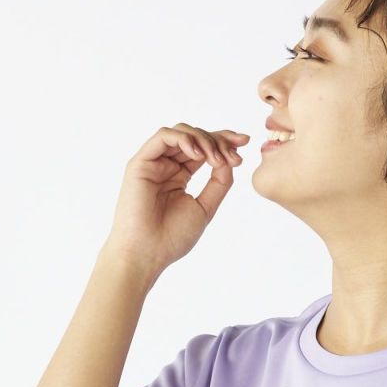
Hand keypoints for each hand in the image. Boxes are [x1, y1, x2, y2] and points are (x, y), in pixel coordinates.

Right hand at [103, 122, 249, 277]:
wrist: (147, 253)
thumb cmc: (172, 237)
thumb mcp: (205, 207)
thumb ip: (219, 183)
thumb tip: (230, 159)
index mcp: (180, 176)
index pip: (203, 149)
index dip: (224, 142)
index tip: (245, 143)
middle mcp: (166, 166)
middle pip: (195, 137)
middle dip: (219, 139)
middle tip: (236, 150)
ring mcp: (153, 163)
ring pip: (181, 132)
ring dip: (204, 140)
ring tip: (216, 159)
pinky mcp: (141, 162)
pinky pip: (163, 136)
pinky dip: (184, 139)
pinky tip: (198, 154)